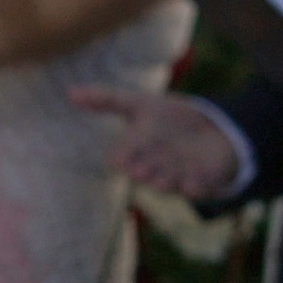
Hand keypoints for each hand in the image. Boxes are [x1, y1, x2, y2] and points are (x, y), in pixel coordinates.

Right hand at [70, 86, 239, 198]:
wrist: (212, 130)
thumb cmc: (170, 118)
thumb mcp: (140, 104)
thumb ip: (107, 100)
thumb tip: (70, 92)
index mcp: (134, 152)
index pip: (121, 158)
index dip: (121, 158)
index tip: (119, 158)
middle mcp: (151, 168)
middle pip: (142, 174)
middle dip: (142, 173)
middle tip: (141, 170)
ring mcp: (175, 177)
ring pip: (166, 185)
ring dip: (165, 183)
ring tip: (165, 180)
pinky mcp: (200, 183)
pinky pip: (196, 190)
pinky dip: (195, 187)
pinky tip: (195, 181)